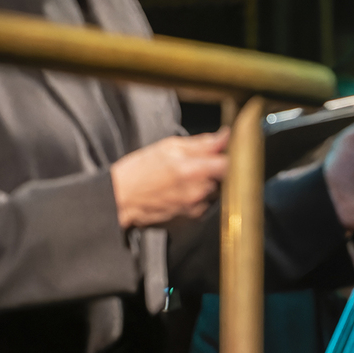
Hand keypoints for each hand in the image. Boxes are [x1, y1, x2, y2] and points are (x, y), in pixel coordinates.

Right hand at [110, 128, 229, 227]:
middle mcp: (200, 191)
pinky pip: (207, 202)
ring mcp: (197, 205)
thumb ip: (203, 143)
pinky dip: (201, 194)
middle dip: (218, 168)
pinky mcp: (193, 216)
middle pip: (227, 177)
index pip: (231, 163)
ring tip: (189, 176)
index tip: (227, 150)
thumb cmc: (139, 171)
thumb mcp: (169, 147)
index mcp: (195, 170)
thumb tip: (225, 136)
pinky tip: (184, 189)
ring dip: (210, 182)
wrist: (121, 198)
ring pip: (217, 189)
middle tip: (202, 162)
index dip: (231, 155)